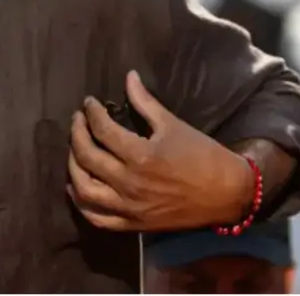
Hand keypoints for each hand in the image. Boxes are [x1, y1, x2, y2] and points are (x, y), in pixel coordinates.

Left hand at [66, 71, 253, 231]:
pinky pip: (97, 218)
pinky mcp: (133, 224)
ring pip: (84, 189)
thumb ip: (145, 102)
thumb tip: (128, 76)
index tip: (88, 103)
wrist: (228, 194)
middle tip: (77, 121)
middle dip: (77, 133)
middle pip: (87, 156)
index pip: (102, 129)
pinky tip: (76, 187)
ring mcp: (129, 206)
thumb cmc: (202, 156)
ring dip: (72, 167)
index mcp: (140, 155)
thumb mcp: (173, 124)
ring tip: (74, 150)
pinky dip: (81, 203)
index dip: (91, 112)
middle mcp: (129, 182)